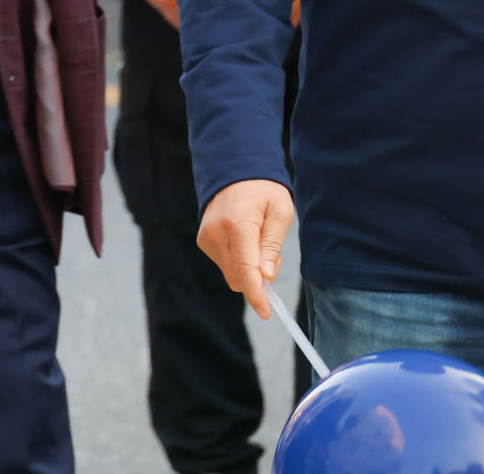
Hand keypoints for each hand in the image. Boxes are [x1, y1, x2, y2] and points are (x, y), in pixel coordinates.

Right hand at [198, 178, 294, 319]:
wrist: (233, 171)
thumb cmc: (262, 190)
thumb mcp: (280, 212)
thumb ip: (273, 246)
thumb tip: (267, 276)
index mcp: (237, 224)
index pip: (246, 268)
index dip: (256, 294)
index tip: (266, 312)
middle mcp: (216, 233)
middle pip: (238, 276)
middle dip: (258, 279)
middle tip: (273, 257)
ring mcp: (206, 237)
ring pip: (231, 273)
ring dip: (248, 270)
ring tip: (259, 243)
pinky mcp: (203, 240)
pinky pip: (224, 264)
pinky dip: (238, 263)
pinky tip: (244, 243)